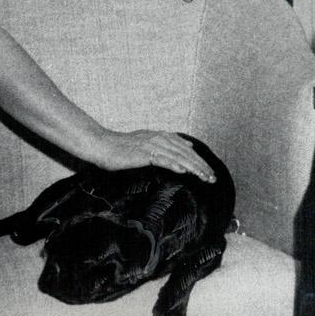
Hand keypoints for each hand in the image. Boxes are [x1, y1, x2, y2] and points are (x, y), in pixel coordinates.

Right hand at [93, 127, 215, 180]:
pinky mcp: (142, 153)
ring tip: (204, 178)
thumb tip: (187, 145)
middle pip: (185, 153)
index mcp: (161, 136)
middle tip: (213, 179)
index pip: (186, 149)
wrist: (101, 145)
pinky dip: (174, 164)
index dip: (199, 161)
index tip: (209, 173)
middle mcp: (159, 138)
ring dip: (193, 167)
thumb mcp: (146, 142)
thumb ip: (165, 144)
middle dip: (201, 166)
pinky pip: (161, 159)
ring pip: (177, 156)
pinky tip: (183, 171)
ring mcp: (151, 145)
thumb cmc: (121, 149)